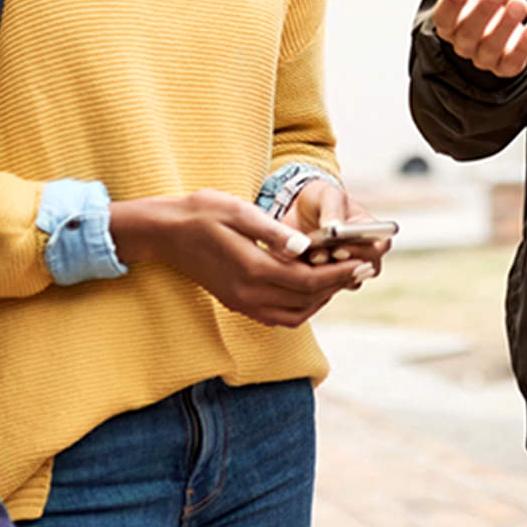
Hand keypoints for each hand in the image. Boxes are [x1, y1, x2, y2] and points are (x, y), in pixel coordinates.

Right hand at [109, 189, 368, 326]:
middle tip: (361, 271)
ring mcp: (241, 302)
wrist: (164, 233)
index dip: (338, 274)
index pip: (307, 280)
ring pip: (294, 314)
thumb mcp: (237, 211)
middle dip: (337, 286)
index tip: (362, 264)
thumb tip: (304, 248)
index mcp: (252, 268)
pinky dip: (300, 306)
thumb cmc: (201, 213)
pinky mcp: (237, 302)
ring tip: (339, 277)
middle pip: (305, 300)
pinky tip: (309, 286)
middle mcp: (248, 293)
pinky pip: (277, 315)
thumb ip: (272, 232)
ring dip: (320, 299)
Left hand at [288, 180, 392, 282]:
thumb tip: (335, 228)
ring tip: (308, 257)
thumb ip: (333, 210)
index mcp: (372, 230)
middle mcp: (365, 251)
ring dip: (328, 273)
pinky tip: (301, 266)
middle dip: (343, 265)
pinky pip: (329, 287)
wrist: (298, 212)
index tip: (339, 249)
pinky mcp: (331, 278)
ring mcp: (349, 267)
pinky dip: (316, 280)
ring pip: (348, 280)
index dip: (365, 251)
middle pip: (368, 268)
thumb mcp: (327, 196)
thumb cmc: (320, 199)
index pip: (382, 245)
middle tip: (318, 256)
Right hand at [413, 0, 526, 76]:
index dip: (450, 6)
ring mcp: (485, 57)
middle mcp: (464, 43)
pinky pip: (513, 63)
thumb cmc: (472, 2)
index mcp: (448, 25)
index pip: (443, 19)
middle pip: (469, 32)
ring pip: (491, 47)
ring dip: (506, 25)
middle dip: (485, 10)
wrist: (495, 21)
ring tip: (518, 1)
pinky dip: (523, 48)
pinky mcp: (506, 65)